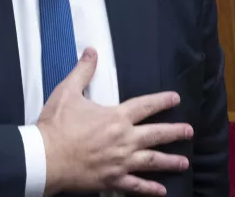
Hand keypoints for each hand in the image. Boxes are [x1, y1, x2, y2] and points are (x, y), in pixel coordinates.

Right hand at [36, 48, 192, 195]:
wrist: (45, 157)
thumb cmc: (56, 125)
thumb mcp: (67, 92)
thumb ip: (83, 71)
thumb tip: (91, 51)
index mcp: (115, 117)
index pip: (145, 106)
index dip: (162, 101)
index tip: (175, 99)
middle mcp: (124, 139)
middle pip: (156, 134)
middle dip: (175, 132)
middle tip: (189, 131)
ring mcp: (120, 162)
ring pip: (151, 161)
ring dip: (170, 161)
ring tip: (184, 163)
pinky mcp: (112, 180)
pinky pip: (136, 185)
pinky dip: (150, 189)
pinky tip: (162, 191)